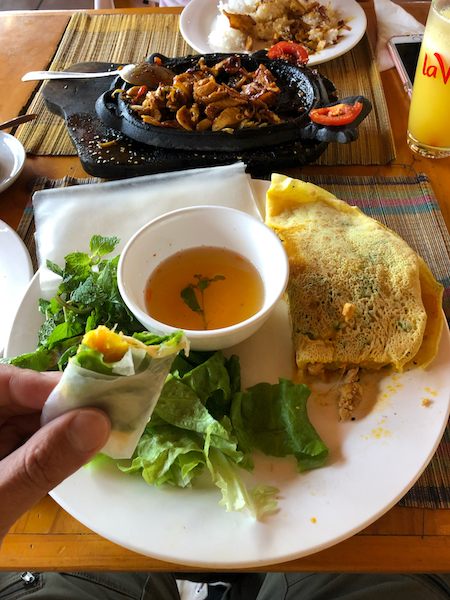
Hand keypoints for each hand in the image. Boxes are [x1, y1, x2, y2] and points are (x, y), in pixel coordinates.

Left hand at [0, 364, 110, 545]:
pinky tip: (71, 447)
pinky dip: (49, 443)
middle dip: (56, 403)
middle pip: (14, 396)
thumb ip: (41, 463)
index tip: (86, 394)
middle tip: (99, 412)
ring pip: (23, 416)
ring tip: (92, 430)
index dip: (41, 384)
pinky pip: (24, 438)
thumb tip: (94, 424)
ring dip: (58, 423)